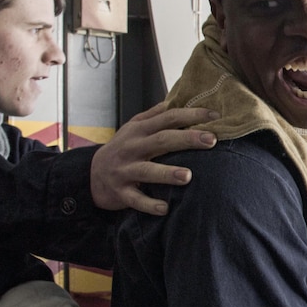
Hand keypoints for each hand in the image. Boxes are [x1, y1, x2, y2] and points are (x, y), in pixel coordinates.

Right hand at [90, 102, 218, 214]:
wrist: (91, 174)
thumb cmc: (123, 148)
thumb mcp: (134, 127)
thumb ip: (156, 114)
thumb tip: (179, 98)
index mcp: (140, 130)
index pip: (168, 118)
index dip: (191, 115)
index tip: (215, 116)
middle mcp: (133, 147)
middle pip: (162, 140)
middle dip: (187, 139)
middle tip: (211, 140)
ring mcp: (125, 170)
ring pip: (147, 170)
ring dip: (167, 173)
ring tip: (188, 176)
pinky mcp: (120, 192)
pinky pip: (135, 199)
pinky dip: (149, 204)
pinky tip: (165, 208)